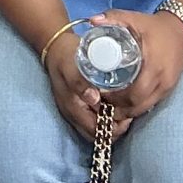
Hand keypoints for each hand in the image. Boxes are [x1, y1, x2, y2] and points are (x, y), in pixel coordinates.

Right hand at [40, 26, 125, 142]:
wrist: (55, 47)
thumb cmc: (64, 56)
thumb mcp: (71, 67)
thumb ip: (79, 82)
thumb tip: (93, 99)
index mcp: (73, 109)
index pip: (96, 131)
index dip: (114, 128)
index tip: (127, 115)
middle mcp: (74, 115)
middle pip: (97, 134)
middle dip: (114, 128)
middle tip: (128, 112)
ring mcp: (75, 111)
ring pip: (96, 127)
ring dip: (111, 122)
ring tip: (123, 108)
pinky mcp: (79, 104)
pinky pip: (94, 118)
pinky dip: (106, 115)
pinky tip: (114, 102)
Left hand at [100, 10, 182, 121]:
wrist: (182, 29)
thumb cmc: (154, 26)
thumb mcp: (135, 18)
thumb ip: (114, 17)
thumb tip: (92, 21)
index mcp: (152, 65)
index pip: (133, 93)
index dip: (116, 98)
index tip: (101, 94)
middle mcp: (162, 79)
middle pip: (137, 104)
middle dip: (119, 107)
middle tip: (103, 101)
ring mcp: (167, 86)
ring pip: (145, 107)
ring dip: (128, 109)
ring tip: (112, 104)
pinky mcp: (170, 88)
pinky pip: (152, 103)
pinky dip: (138, 105)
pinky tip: (126, 102)